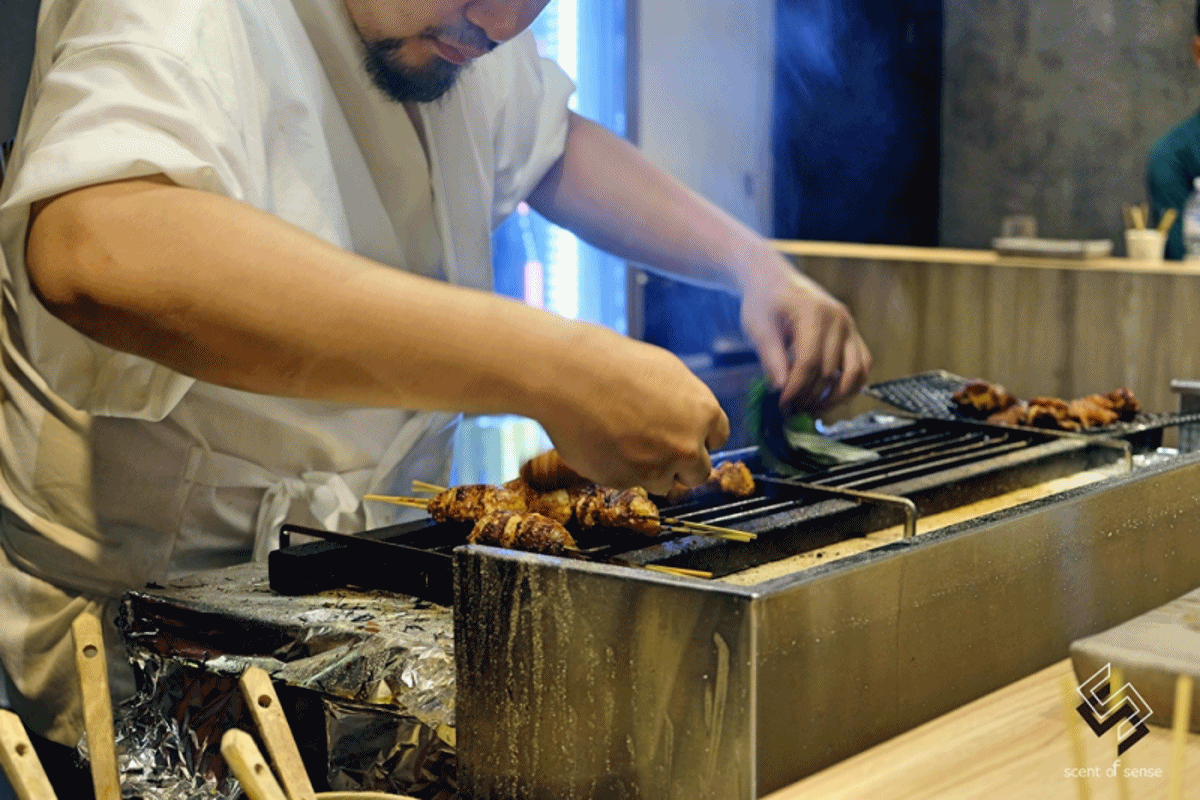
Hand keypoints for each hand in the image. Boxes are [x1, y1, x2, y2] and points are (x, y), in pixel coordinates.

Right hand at [535, 326, 729, 493]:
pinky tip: (604, 443)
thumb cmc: (613, 364)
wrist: (568, 375)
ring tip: (624, 441)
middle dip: (682, 463)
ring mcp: (656, 469)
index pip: (718, 439)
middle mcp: (686, 446)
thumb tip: (691, 423)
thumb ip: (686, 404)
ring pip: (664, 483)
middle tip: (658, 447)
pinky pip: (630, 483)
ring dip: (651, 470)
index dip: (699, 437)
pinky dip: (621, 469)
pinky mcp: (625, 482)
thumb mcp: (666, 372)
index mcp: (703, 413)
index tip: (684, 434)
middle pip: (698, 472)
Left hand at [739, 249, 871, 411]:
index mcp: (814, 313)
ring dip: (836, 397)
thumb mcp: (758, 327)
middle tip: (791, 411)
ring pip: (856, 373)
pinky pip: (862, 366)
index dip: (796, 388)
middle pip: (830, 371)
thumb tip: (781, 390)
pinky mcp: (853, 335)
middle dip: (810, 396)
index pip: (809, 361)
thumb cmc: (764, 301)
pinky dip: (850, 386)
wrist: (775, 281)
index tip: (782, 404)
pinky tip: (829, 396)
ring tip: (812, 409)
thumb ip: (771, 358)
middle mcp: (839, 320)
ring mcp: (850, 327)